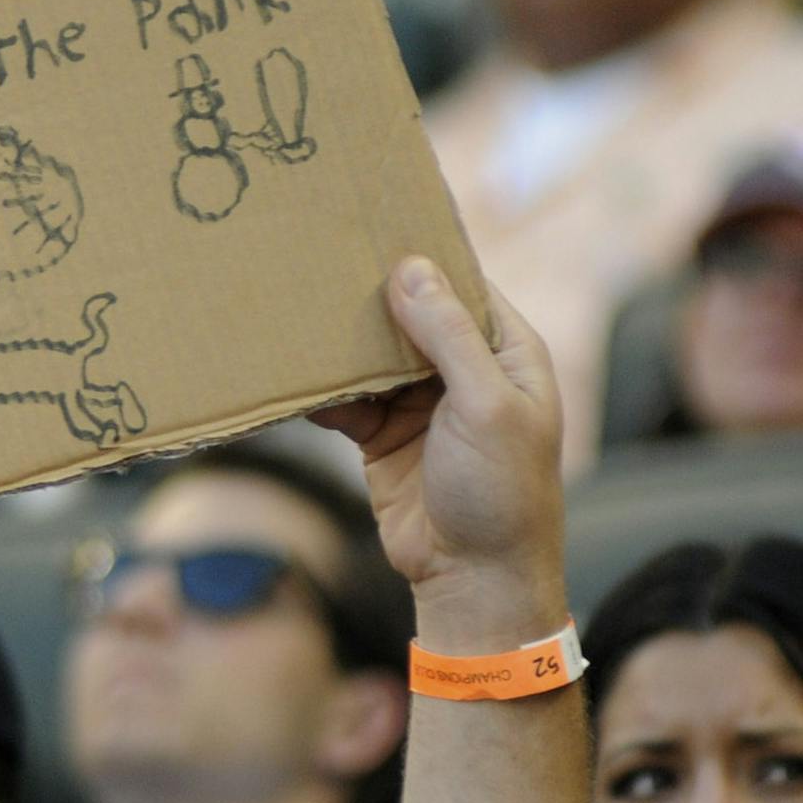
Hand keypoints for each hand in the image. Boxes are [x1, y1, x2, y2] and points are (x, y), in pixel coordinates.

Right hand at [312, 259, 565, 637]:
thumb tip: (411, 270)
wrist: (475, 579)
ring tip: (299, 313)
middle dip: (372, 296)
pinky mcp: (384, 438)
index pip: (464, 288)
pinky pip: (349, 402)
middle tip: (321, 261)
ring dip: (343, 346)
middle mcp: (465, 373)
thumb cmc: (502, 492)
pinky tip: (294, 378)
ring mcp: (422, 406)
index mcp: (508, 354)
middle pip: (412, 317)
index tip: (377, 223)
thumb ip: (450, 337)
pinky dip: (324, 393)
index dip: (426, 258)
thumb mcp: (485, 405)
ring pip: (374, 357)